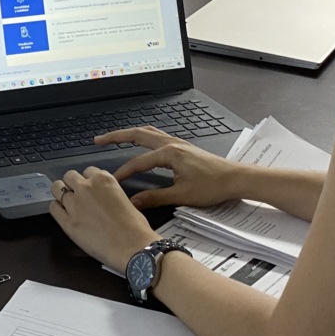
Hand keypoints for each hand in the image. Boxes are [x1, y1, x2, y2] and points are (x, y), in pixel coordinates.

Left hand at [50, 167, 159, 271]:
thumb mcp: (126, 200)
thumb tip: (104, 198)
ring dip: (61, 193)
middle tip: (76, 194)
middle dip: (72, 184)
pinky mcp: (67, 222)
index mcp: (103, 179)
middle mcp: (86, 188)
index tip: (90, 187)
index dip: (88, 180)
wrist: (132, 247)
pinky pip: (53, 208)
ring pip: (57, 189)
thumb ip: (110, 193)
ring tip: (65, 201)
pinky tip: (62, 213)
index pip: (88, 171)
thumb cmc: (135, 228)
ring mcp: (75, 204)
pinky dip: (56, 208)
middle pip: (70, 176)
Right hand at [102, 126, 242, 208]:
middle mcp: (172, 144)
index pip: (138, 162)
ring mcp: (178, 143)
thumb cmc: (214, 186)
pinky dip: (144, 136)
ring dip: (130, 133)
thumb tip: (135, 202)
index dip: (123, 172)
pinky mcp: (183, 147)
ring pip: (148, 132)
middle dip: (117, 136)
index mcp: (169, 153)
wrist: (236, 179)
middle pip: (138, 134)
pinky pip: (158, 136)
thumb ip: (155, 198)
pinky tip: (143, 143)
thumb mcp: (182, 195)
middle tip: (99, 139)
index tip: (111, 181)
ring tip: (115, 137)